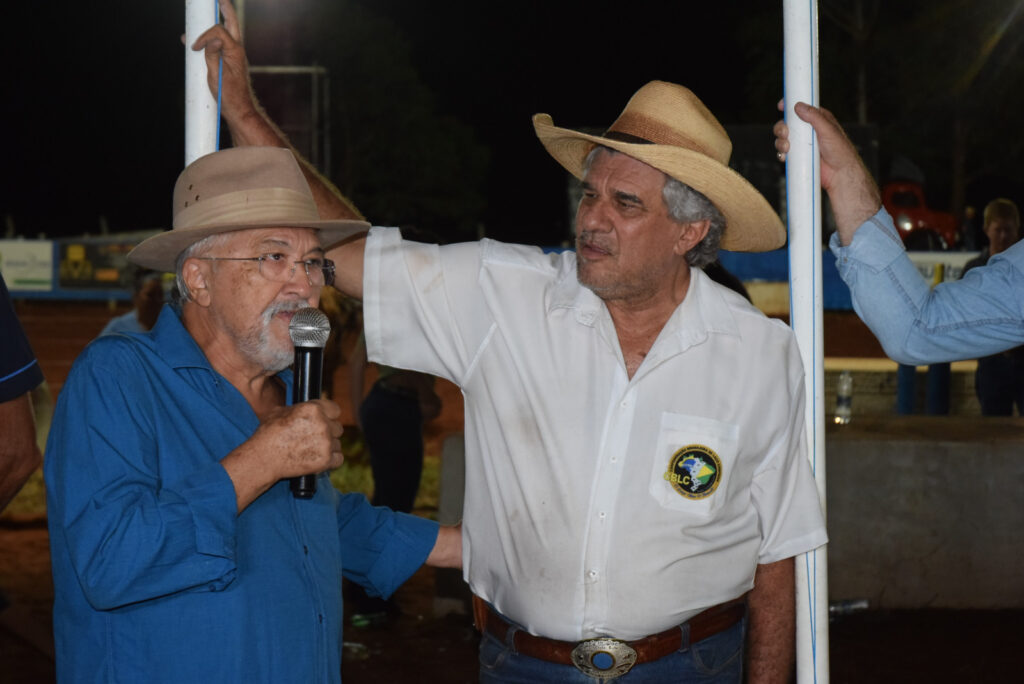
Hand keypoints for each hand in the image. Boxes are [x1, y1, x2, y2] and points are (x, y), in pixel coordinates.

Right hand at [190, 0, 257, 125]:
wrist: (239, 109)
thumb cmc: (228, 95)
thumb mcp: (217, 75)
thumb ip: (213, 54)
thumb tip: (213, 38)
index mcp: (235, 51)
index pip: (219, 31)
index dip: (204, 35)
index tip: (194, 47)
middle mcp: (237, 49)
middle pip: (232, 23)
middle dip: (225, 9)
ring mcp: (235, 54)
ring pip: (229, 31)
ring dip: (222, 18)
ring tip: (219, 6)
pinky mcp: (232, 61)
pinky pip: (223, 42)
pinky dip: (215, 35)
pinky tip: (207, 34)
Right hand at [254, 399, 344, 479]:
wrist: (263, 459)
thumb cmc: (268, 434)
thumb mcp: (280, 412)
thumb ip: (300, 409)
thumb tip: (308, 408)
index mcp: (313, 409)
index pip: (335, 410)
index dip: (329, 416)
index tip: (325, 421)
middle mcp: (322, 424)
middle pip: (338, 428)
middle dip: (328, 433)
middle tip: (314, 439)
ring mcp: (325, 443)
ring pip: (337, 444)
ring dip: (328, 447)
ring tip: (311, 450)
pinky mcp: (326, 460)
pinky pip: (339, 459)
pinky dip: (330, 461)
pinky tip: (318, 459)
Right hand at [773, 100, 881, 243]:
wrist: (840, 175)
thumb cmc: (840, 151)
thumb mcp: (829, 130)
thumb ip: (814, 117)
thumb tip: (798, 106)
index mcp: (818, 120)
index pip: (801, 109)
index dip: (789, 106)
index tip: (780, 105)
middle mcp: (808, 131)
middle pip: (787, 124)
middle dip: (782, 128)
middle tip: (785, 133)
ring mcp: (802, 145)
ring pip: (783, 139)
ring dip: (780, 142)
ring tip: (787, 149)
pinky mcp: (798, 158)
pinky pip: (784, 154)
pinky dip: (781, 154)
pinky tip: (785, 157)